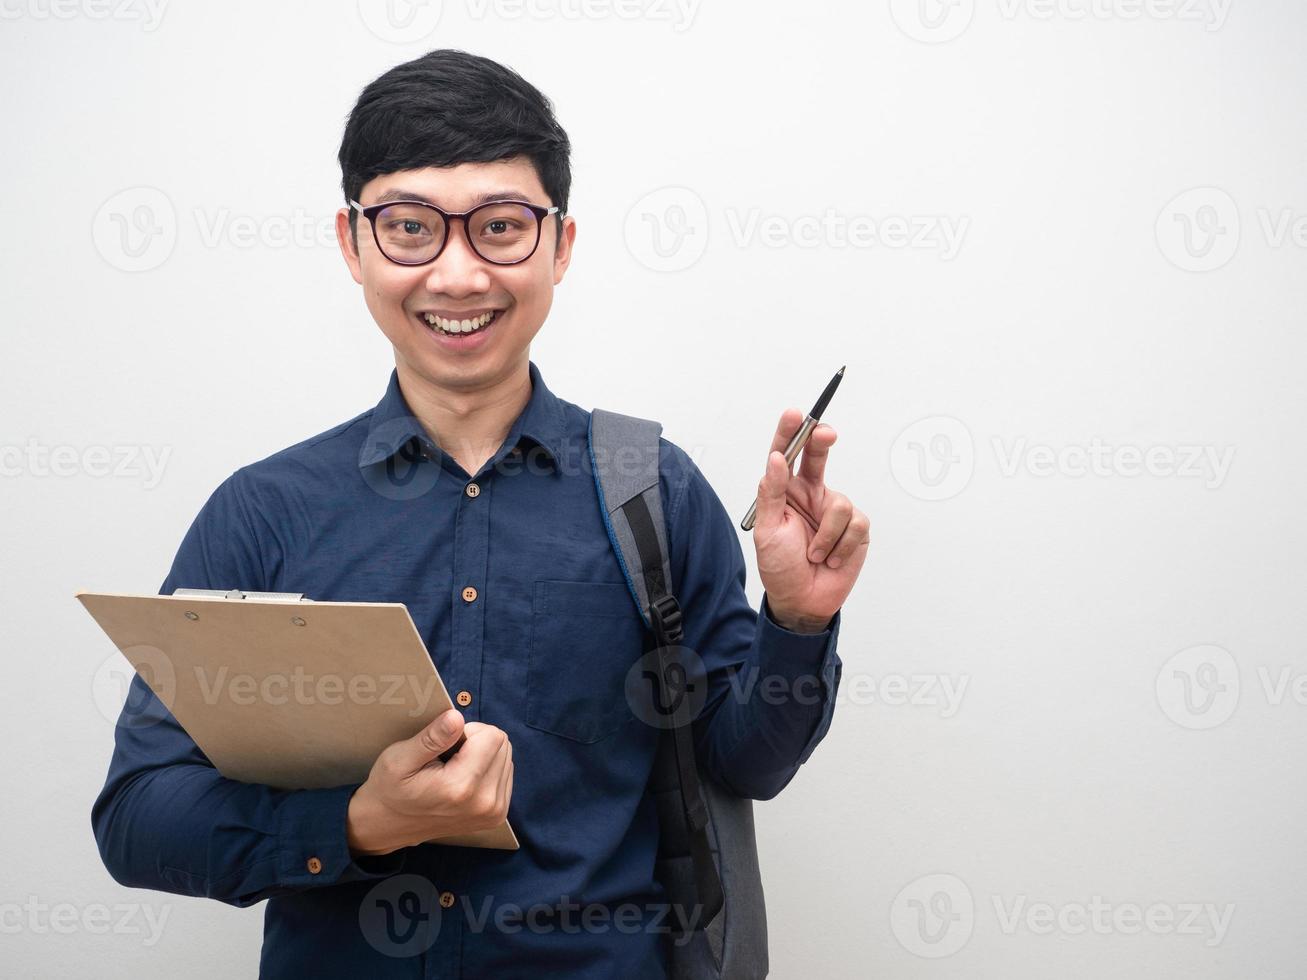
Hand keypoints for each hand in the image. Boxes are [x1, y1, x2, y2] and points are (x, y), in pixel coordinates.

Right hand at [346, 709, 512, 856]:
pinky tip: (463, 779)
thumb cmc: (391, 788)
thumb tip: (456, 718)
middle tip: (448, 757)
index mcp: (461, 787)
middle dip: (477, 742)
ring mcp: (494, 812)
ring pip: (506, 757)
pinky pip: (505, 773)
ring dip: (482, 755)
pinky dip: (486, 769)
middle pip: (503, 744)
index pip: (492, 736)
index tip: (445, 744)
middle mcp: (485, 803)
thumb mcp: (399, 759)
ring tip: (453, 770)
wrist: (389, 825)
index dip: (467, 731)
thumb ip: (431, 738)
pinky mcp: (497, 816)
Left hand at [752, 408, 869, 632]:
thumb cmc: (779, 566)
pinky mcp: (856, 528)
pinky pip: (855, 524)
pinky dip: (842, 546)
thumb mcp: (767, 530)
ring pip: (839, 503)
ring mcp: (834, 510)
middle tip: (825, 433)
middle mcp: (811, 495)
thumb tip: (776, 458)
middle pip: (819, 458)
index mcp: (785, 492)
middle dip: (823, 441)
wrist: (803, 601)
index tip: (795, 414)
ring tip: (814, 554)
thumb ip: (771, 492)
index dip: (791, 432)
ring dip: (825, 535)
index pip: (787, 455)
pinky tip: (832, 560)